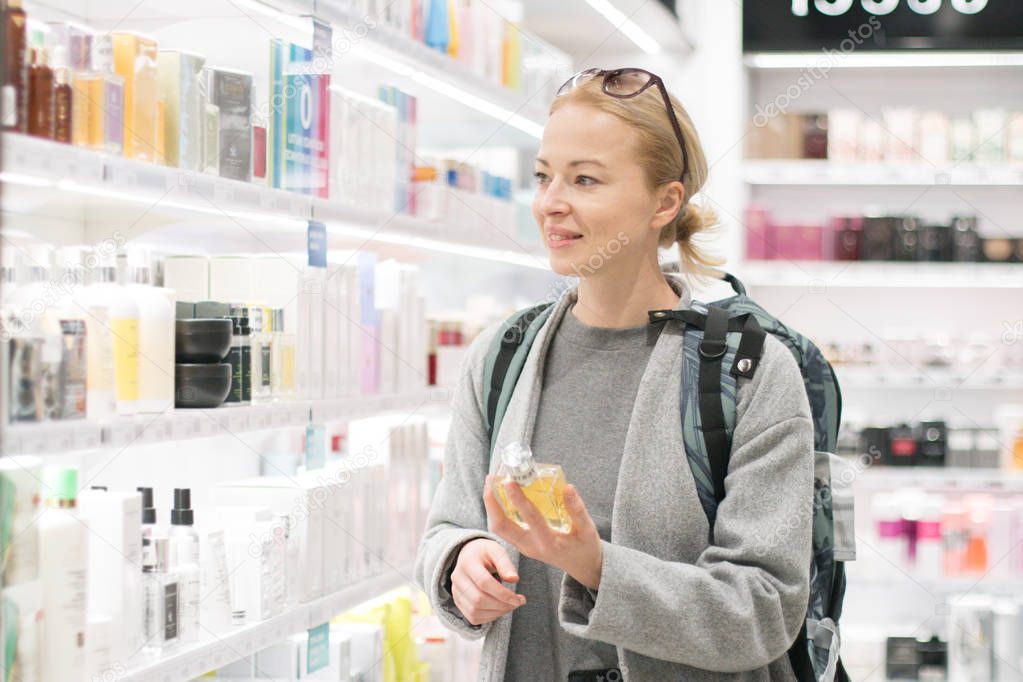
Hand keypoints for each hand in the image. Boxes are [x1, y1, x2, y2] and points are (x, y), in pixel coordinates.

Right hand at [451, 538, 525, 625]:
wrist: (470, 556)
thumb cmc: (486, 554)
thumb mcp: (497, 551)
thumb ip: (506, 564)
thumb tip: (514, 579)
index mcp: (467, 562)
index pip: (484, 582)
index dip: (503, 594)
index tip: (519, 599)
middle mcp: (457, 578)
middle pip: (478, 600)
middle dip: (502, 605)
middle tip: (518, 603)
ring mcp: (455, 591)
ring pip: (475, 611)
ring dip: (497, 612)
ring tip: (510, 605)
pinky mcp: (458, 602)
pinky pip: (473, 617)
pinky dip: (490, 617)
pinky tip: (500, 608)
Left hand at [483, 474, 603, 590]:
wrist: (582, 567)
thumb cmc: (586, 548)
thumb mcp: (588, 530)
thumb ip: (577, 509)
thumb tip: (568, 487)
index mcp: (549, 543)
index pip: (530, 518)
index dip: (518, 499)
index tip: (509, 481)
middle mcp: (531, 547)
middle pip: (501, 527)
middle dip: (492, 502)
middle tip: (490, 478)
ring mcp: (524, 547)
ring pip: (498, 528)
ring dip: (491, 506)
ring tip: (491, 484)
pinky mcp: (522, 545)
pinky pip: (503, 529)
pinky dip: (497, 512)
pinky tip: (499, 495)